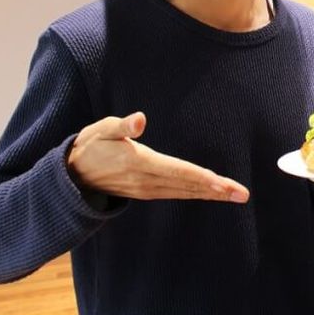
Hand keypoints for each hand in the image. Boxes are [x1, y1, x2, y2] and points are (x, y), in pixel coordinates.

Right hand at [66, 111, 249, 202]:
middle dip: (216, 190)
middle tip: (241, 194)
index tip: (221, 183)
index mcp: (140, 163)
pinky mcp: (146, 192)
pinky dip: (195, 193)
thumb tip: (139, 119)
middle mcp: (147, 181)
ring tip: (233, 195)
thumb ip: (122, 126)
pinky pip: (177, 193)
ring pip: (185, 192)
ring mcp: (147, 189)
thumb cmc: (91, 146)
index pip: (178, 171)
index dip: (202, 177)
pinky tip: (209, 193)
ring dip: (210, 194)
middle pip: (188, 186)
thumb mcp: (102, 130)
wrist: (72, 176)